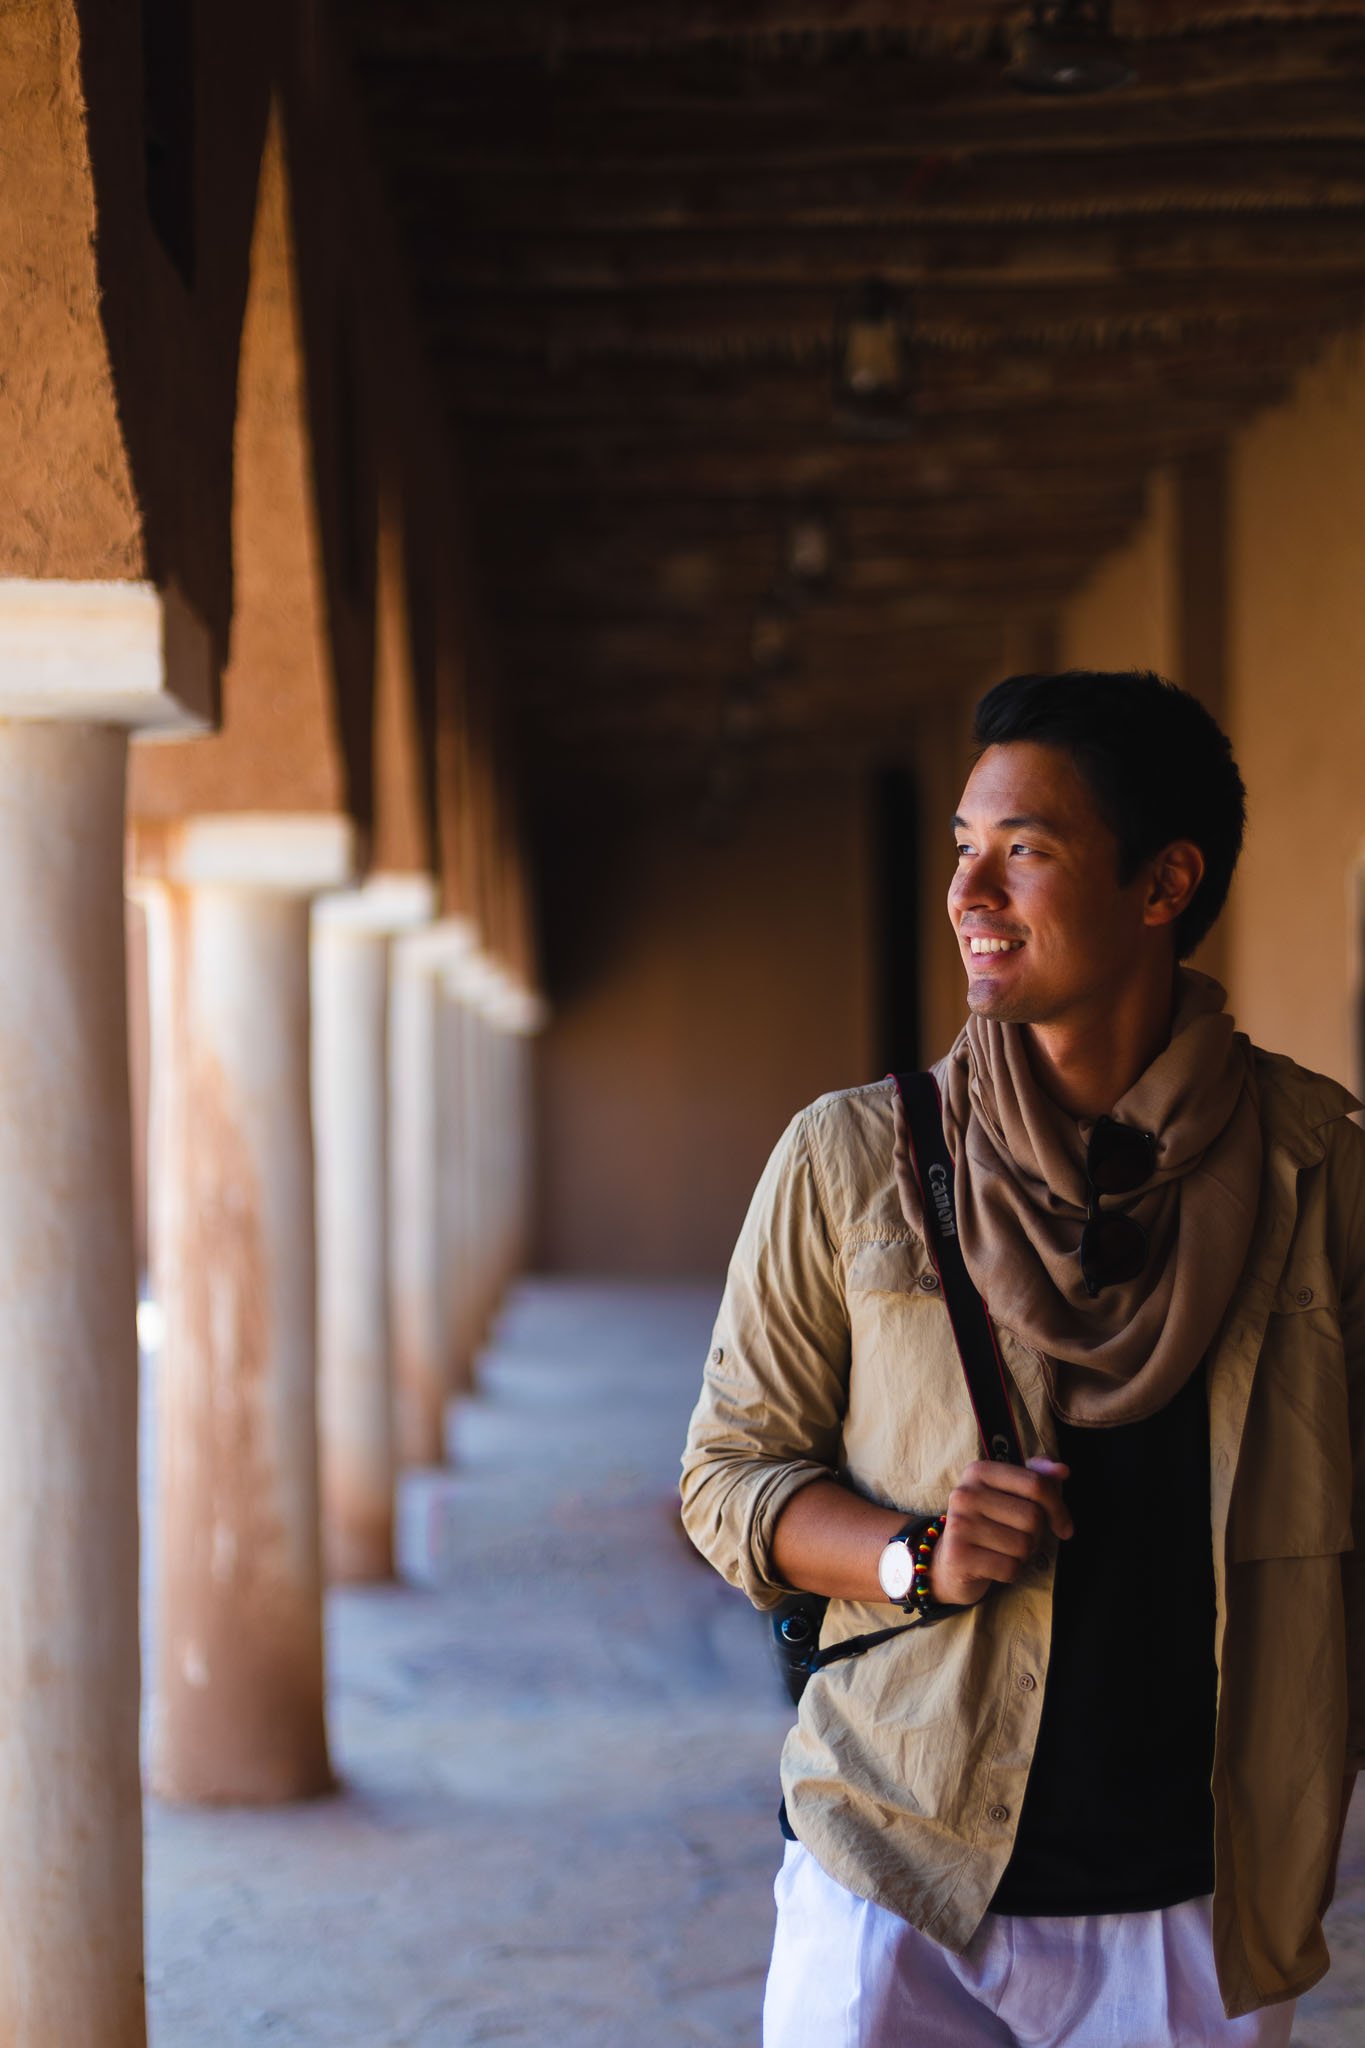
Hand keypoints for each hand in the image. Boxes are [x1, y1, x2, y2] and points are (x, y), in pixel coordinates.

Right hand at [930, 1456, 1072, 1606]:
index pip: (1035, 1484)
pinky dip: (1011, 1571)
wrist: (951, 1562)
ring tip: (1006, 1550)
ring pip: (1024, 1545)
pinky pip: (1010, 1567)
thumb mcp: (1010, 1494)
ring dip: (1024, 1555)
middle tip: (1020, 1538)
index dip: (1058, 1508)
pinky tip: (996, 1565)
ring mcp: (959, 1525)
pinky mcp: (959, 1556)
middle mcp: (965, 1494)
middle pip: (1033, 1517)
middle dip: (1037, 1535)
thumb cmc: (990, 1523)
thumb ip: (1037, 1477)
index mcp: (979, 1471)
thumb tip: (1063, 1470)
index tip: (1063, 1526)